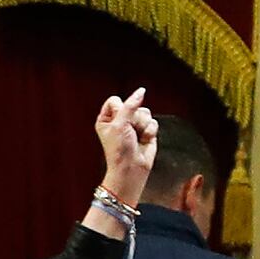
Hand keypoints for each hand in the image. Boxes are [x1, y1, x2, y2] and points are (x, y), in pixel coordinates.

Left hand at [91, 88, 158, 216]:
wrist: (132, 167)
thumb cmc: (119, 149)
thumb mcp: (120, 124)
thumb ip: (131, 105)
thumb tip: (141, 91)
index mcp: (106, 118)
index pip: (115, 100)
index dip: (120, 108)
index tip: (119, 121)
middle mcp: (120, 120)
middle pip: (133, 105)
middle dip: (134, 118)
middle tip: (129, 131)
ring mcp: (133, 125)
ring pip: (145, 112)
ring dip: (143, 125)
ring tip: (137, 136)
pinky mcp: (146, 130)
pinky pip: (153, 122)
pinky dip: (150, 131)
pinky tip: (144, 140)